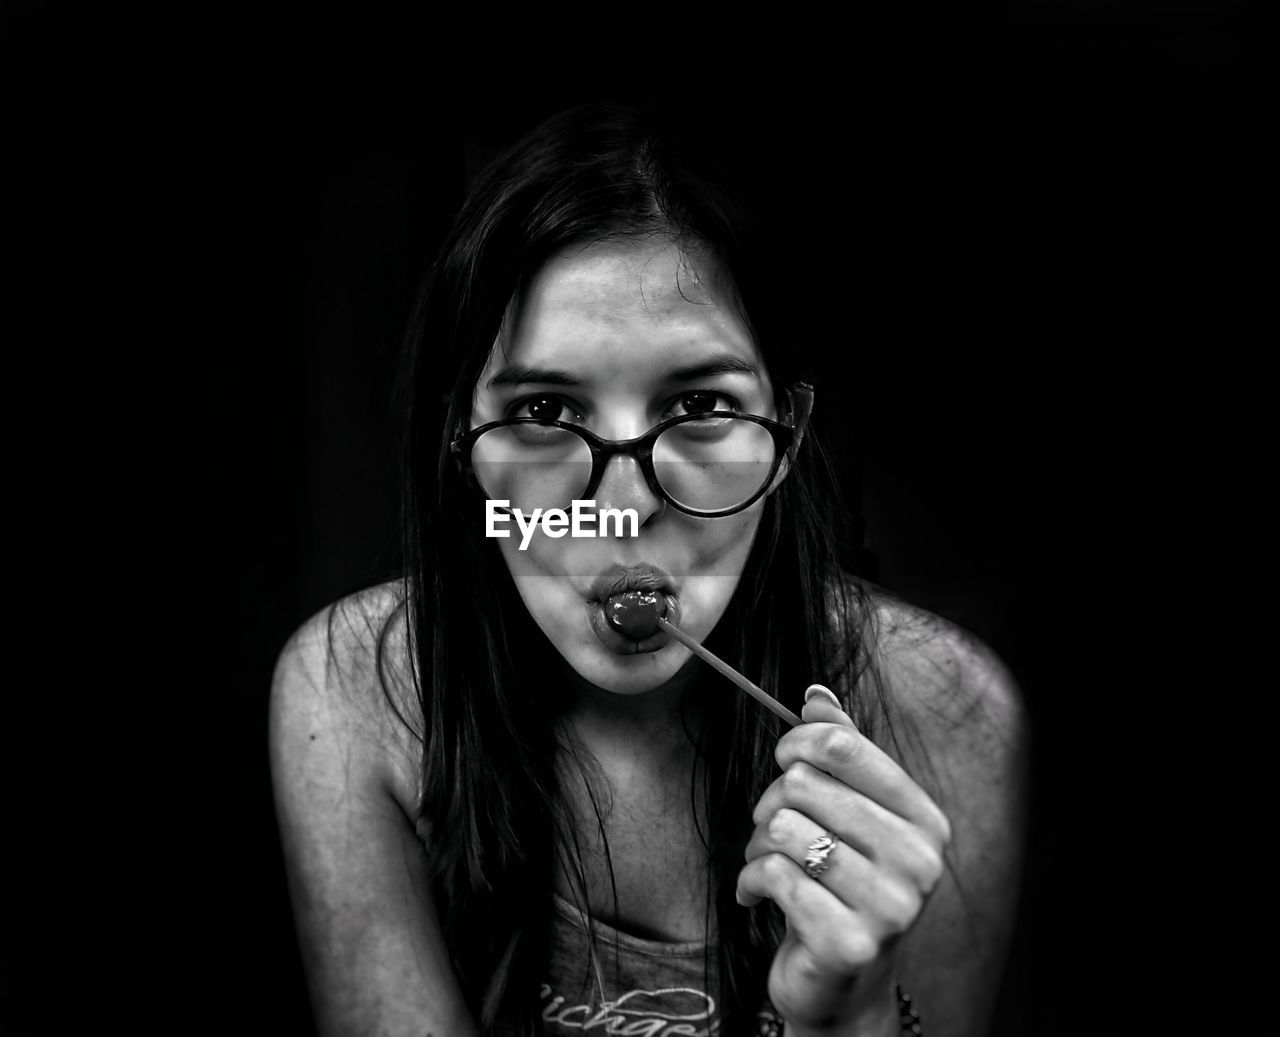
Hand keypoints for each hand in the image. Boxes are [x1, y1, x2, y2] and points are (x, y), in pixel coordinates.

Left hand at [737, 684, 951, 1032]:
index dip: (797, 741)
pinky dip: (748, 881)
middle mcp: (918, 861)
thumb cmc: (841, 886)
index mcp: (924, 820)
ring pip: (783, 828)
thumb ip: (840, 754)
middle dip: (771, 803)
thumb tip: (816, 694)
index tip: (783, 759)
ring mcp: (890, 906)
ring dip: (757, 845)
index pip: (845, 745)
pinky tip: (756, 897)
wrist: (843, 985)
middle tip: (771, 830)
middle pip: (803, 783)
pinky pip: (770, 874)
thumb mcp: (848, 816)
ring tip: (766, 864)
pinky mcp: (849, 942)